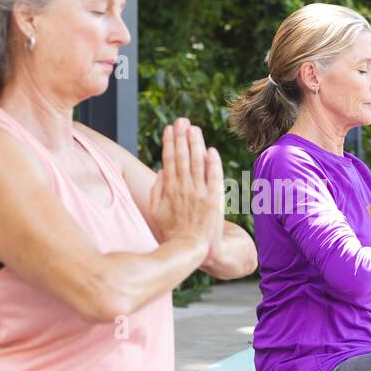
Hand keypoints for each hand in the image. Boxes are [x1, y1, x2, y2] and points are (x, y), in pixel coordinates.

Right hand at [148, 117, 223, 251]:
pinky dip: (212, 163)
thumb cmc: (172, 231)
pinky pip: (214, 177)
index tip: (170, 128)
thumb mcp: (156, 212)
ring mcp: (200, 194)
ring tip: (194, 128)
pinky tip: (211, 150)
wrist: (192, 250)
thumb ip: (157, 190)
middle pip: (182, 157)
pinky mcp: (214, 200)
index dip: (170, 142)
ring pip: (197, 163)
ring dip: (196, 144)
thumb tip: (162, 170)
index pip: (169, 160)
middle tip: (183, 120)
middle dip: (182, 136)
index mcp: (169, 190)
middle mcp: (184, 189)